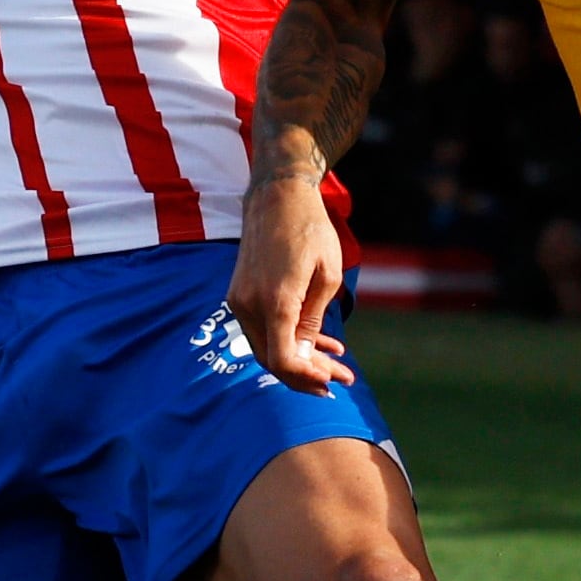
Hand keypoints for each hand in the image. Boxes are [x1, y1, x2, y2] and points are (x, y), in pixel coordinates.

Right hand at [228, 172, 355, 393]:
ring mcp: (239, 300)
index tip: (330, 383)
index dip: (306, 378)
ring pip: (268, 347)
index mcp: (275, 301)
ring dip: (300, 360)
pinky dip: (288, 339)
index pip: (282, 360)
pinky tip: (320, 343)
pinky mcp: (239, 294)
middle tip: (341, 380)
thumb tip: (304, 359)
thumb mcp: (327, 277)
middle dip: (308, 375)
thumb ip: (313, 321)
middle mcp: (249, 304)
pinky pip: (263, 328)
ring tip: (336, 365)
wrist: (277, 197)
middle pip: (273, 360)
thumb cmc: (310, 231)